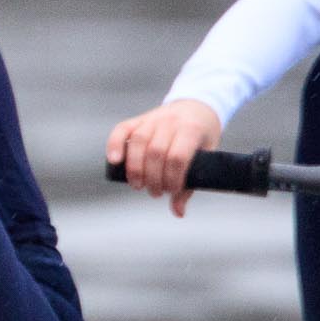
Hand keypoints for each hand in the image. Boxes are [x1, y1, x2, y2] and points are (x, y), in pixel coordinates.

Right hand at [106, 98, 223, 217]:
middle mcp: (170, 121)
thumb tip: (178, 213)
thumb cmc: (202, 139)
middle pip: (156, 151)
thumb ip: (190, 184)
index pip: (177, 157)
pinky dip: (114, 144)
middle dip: (153, 177)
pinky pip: (121, 130)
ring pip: (138, 142)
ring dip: (134, 167)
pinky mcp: (137, 119)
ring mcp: (152, 118)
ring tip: (137, 185)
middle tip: (154, 193)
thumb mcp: (206, 157)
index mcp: (191, 129)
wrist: (196, 107)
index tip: (171, 191)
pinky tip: (113, 161)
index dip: (173, 178)